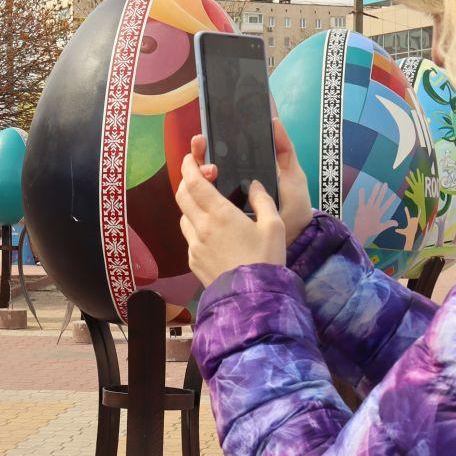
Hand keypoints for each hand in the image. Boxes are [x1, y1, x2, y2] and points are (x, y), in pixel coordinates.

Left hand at [176, 150, 285, 286]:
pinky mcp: (193, 261)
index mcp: (220, 214)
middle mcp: (201, 227)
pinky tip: (212, 232)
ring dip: (191, 205)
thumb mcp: (274, 226)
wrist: (251, 298)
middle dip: (187, 180)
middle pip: (182, 195)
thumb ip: (262, 200)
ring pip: (183, 216)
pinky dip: (195, 227)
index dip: (189, 166)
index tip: (190, 157)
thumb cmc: (265, 260)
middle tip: (201, 176)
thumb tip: (253, 185)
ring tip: (208, 205)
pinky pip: (189, 237)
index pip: (194, 182)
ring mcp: (194, 245)